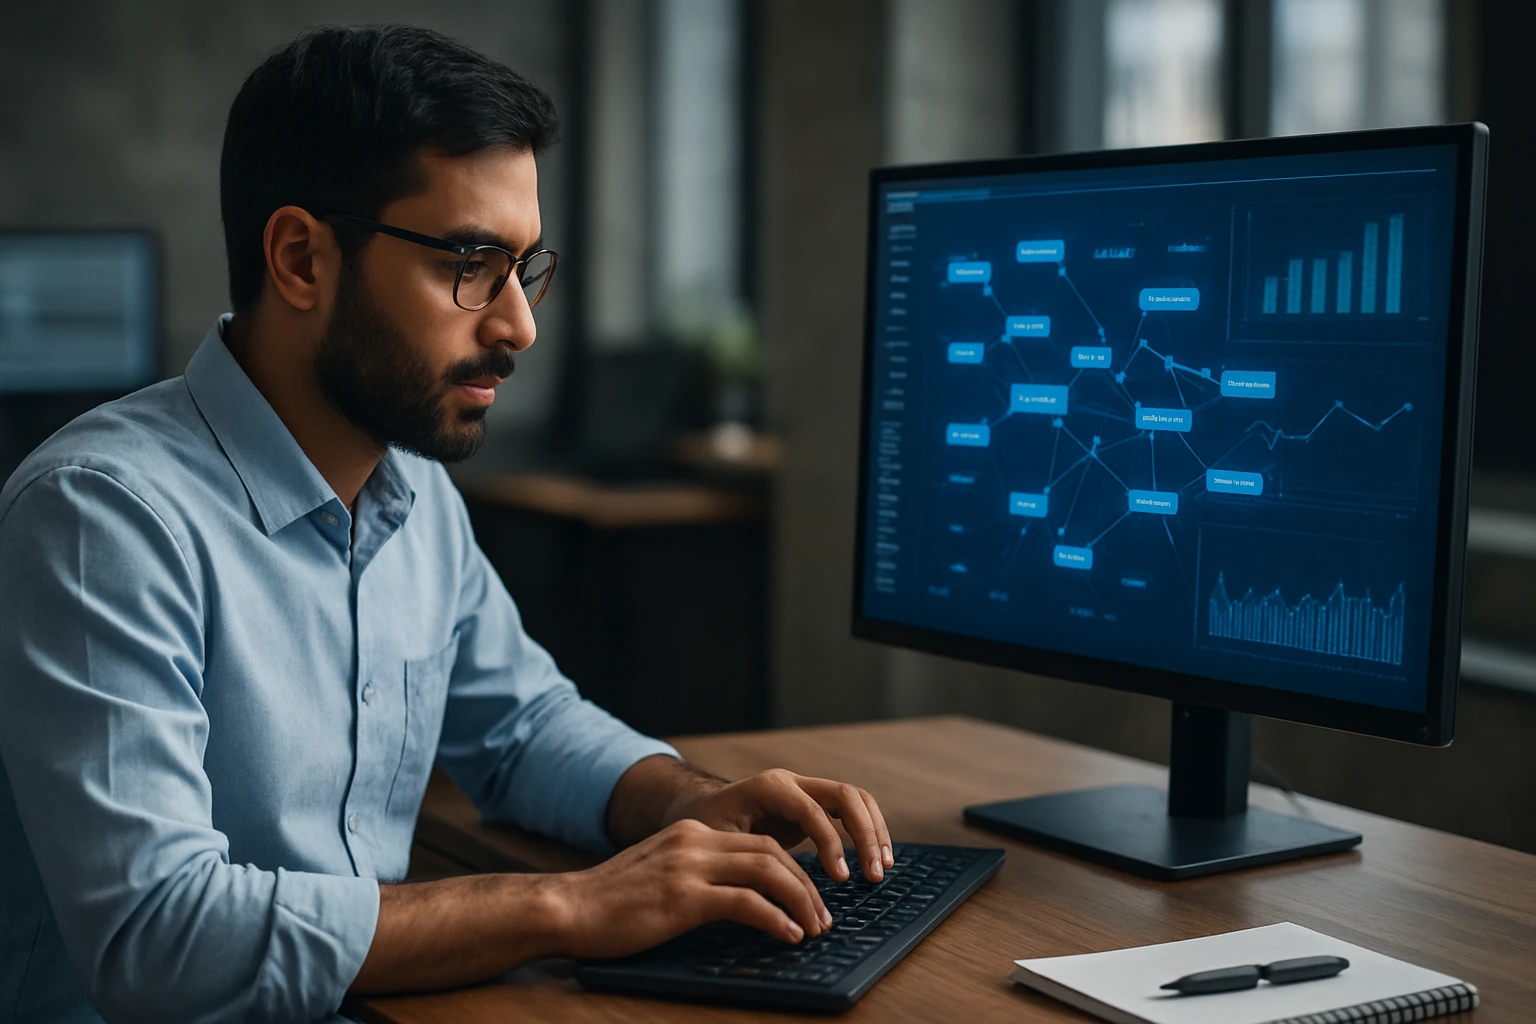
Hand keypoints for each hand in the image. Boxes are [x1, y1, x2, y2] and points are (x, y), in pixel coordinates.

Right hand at [550, 817, 833, 958]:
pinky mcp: (682, 897)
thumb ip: (693, 878)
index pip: (759, 843)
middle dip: (806, 884)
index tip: (810, 898)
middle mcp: (694, 842)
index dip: (792, 870)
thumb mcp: (658, 876)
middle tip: (823, 917)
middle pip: (771, 853)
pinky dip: (775, 919)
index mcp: (691, 834)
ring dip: (800, 900)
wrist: (565, 909)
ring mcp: (688, 867)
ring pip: (767, 871)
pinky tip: (788, 936)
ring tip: (815, 928)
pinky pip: (745, 903)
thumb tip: (734, 901)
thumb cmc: (608, 905)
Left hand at [675, 768, 893, 883]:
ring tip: (882, 868)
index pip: (814, 810)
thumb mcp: (716, 843)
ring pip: (856, 799)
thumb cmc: (702, 828)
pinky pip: (851, 811)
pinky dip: (868, 831)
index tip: (841, 878)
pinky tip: (875, 859)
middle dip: (866, 834)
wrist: (696, 809)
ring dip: (875, 831)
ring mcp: (806, 791)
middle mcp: (793, 783)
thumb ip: (747, 861)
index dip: (831, 844)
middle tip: (873, 874)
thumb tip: (776, 899)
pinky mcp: (813, 805)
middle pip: (846, 795)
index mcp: (770, 788)